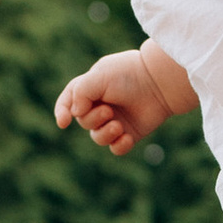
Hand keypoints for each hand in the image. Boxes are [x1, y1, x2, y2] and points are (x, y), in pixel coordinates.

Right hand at [55, 49, 173, 155]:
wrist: (160, 83)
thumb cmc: (128, 74)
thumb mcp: (99, 77)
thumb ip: (80, 92)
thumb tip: (74, 113)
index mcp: (90, 89)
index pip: (68, 101)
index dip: (62, 112)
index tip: (64, 123)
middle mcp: (100, 105)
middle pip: (83, 122)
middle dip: (93, 120)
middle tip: (109, 111)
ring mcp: (114, 120)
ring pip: (98, 138)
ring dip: (105, 134)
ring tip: (119, 126)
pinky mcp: (129, 132)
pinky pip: (116, 148)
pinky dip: (119, 145)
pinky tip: (127, 138)